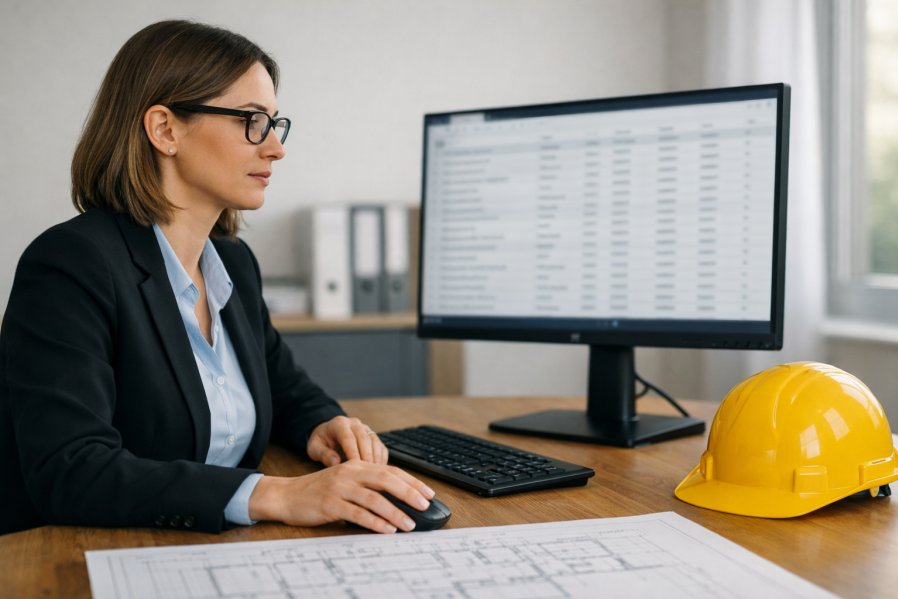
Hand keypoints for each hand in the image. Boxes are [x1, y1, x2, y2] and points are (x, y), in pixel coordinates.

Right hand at [247, 459, 435, 532]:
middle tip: (424, 505)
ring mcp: (340, 488)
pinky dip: (375, 522)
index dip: (411, 481)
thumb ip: (367, 485)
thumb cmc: (318, 490)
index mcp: (356, 465)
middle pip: (385, 480)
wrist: (286, 495)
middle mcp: (349, 473)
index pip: (390, 470)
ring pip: (374, 499)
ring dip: (395, 512)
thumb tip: (398, 499)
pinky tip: (386, 529)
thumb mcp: (345, 481)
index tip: (428, 492)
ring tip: (409, 524)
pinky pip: (357, 514)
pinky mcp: (330, 505)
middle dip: (408, 492)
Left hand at [307, 416, 387, 466]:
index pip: (348, 437)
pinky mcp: (372, 436)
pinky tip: (379, 468)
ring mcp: (365, 428)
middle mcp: (354, 423)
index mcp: (339, 424)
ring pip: (374, 440)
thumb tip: (335, 462)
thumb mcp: (315, 448)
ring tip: (374, 471)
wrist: (328, 434)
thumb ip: (323, 454)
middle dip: (367, 454)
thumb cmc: (322, 442)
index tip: (355, 464)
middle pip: (364, 437)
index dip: (352, 450)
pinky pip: (380, 445)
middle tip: (367, 470)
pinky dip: (381, 457)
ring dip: (376, 456)